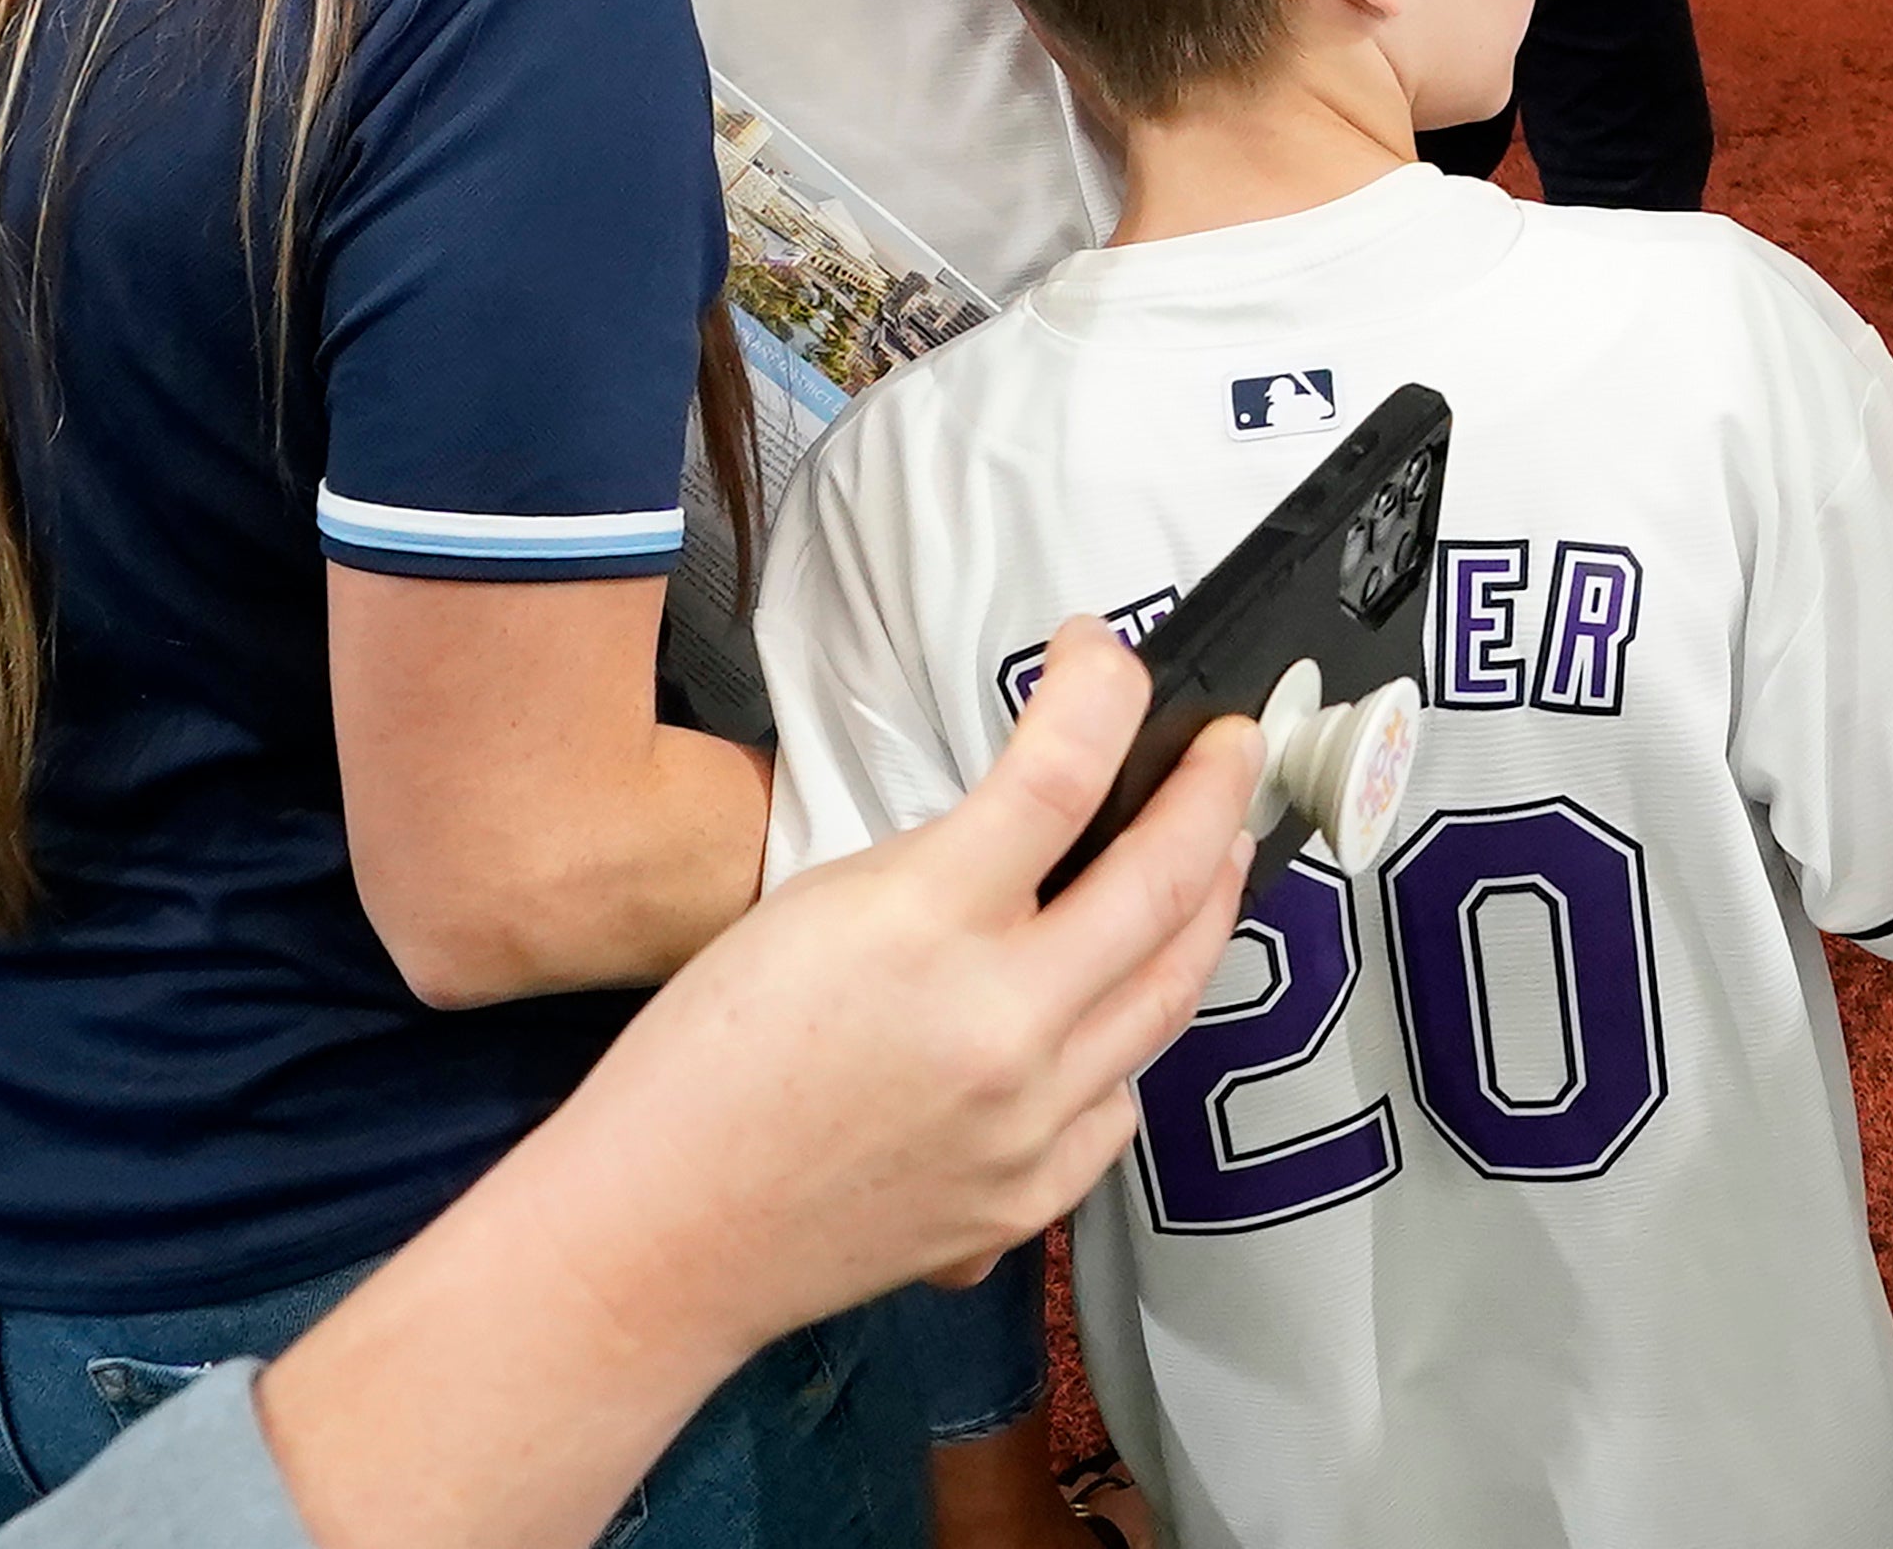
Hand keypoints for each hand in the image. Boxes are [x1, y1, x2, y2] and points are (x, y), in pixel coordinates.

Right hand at [550, 619, 1257, 1347]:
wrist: (661, 1233)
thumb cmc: (707, 1066)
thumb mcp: (817, 905)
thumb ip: (945, 863)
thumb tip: (1039, 830)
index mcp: (924, 927)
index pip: (1060, 775)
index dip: (1104, 691)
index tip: (1109, 659)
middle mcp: (999, 1025)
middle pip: (1162, 880)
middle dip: (1216, 794)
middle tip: (1231, 752)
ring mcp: (1030, 1121)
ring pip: (1175, 992)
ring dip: (1208, 905)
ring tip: (1218, 853)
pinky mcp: (1033, 1196)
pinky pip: (1123, 1097)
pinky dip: (1134, 1038)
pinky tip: (1131, 1003)